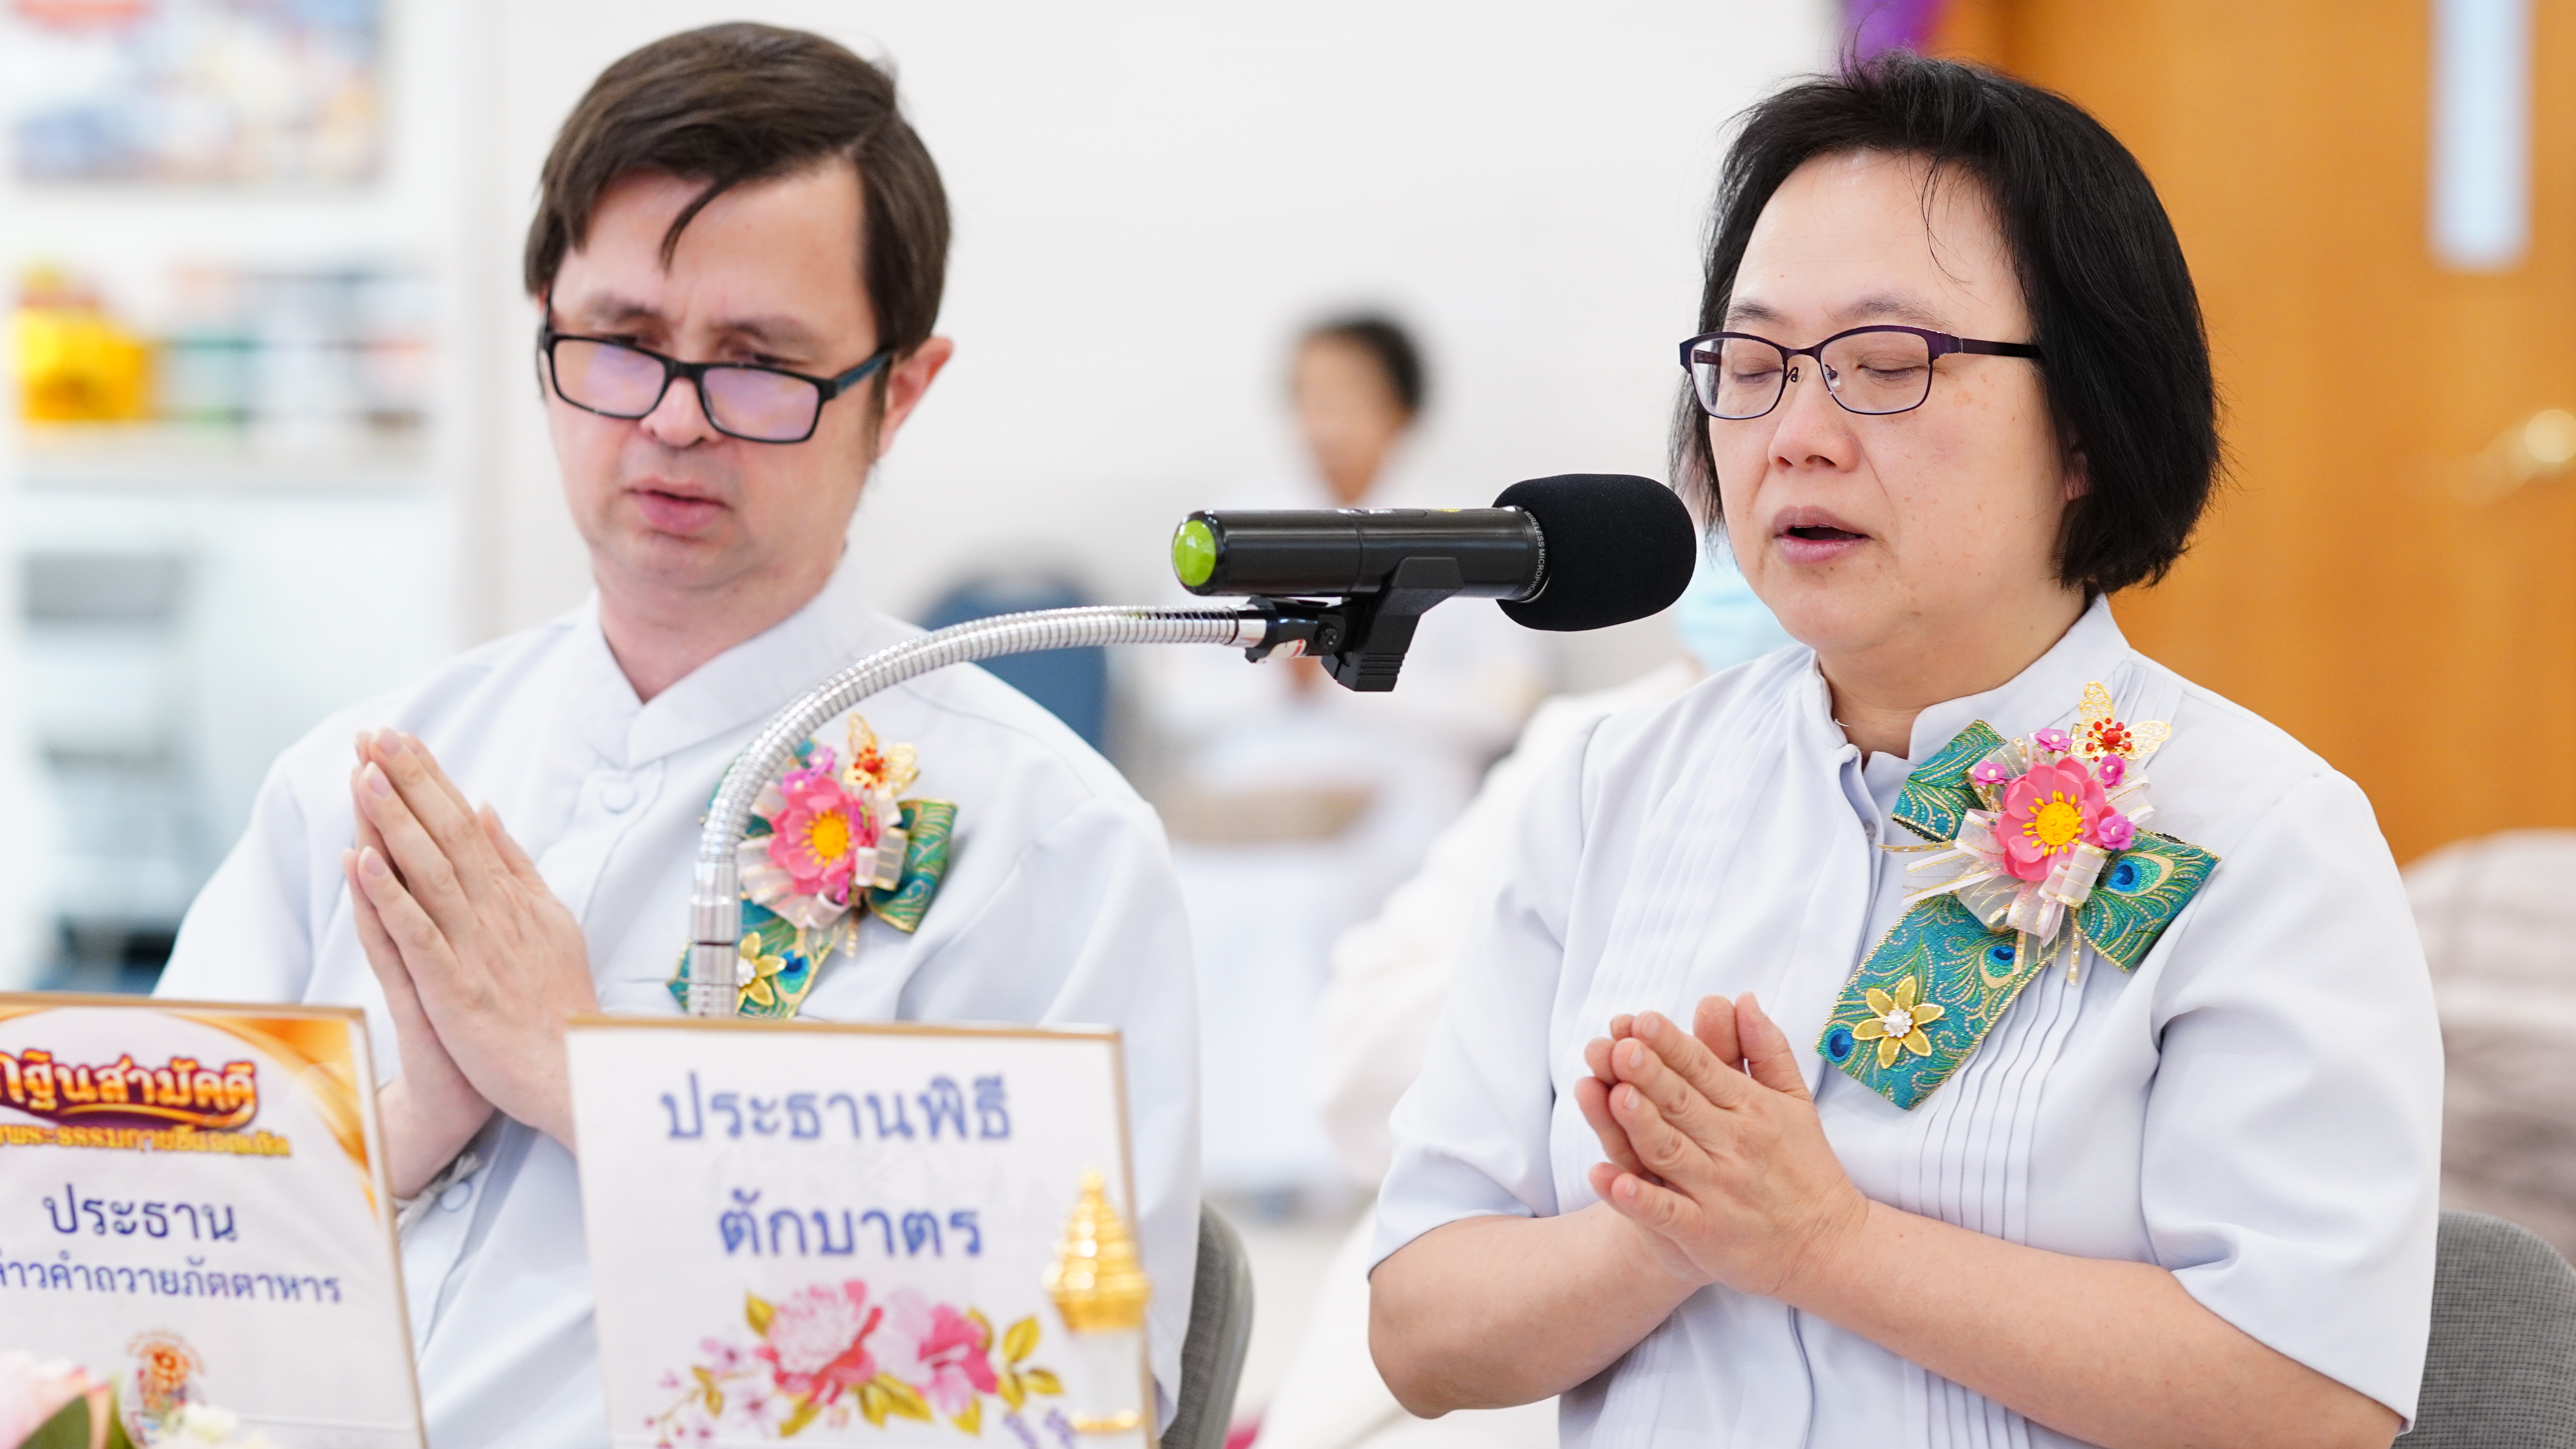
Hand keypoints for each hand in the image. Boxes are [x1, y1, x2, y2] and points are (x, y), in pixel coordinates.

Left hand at [347, 729, 595, 1152]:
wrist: (571, 1069)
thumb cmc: (557, 1002)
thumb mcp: (550, 921)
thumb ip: (516, 866)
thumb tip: (486, 810)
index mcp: (512, 895)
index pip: (466, 823)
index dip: (431, 778)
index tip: (401, 738)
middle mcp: (493, 911)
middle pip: (447, 833)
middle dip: (410, 780)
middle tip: (375, 733)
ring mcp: (474, 947)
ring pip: (429, 871)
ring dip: (395, 821)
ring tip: (365, 774)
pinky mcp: (454, 986)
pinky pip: (416, 934)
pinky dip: (389, 896)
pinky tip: (361, 862)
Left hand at [1577, 994, 1869, 1303]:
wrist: (1830, 1247)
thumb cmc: (1805, 1167)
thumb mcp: (1794, 1101)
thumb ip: (1765, 1049)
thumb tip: (1742, 998)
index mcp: (1750, 1108)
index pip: (1703, 1069)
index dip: (1671, 1045)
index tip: (1642, 1020)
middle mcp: (1732, 1146)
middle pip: (1681, 1104)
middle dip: (1650, 1074)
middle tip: (1619, 1046)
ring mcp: (1717, 1191)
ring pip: (1670, 1152)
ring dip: (1642, 1125)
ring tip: (1614, 1097)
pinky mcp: (1705, 1233)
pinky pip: (1666, 1213)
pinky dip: (1637, 1199)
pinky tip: (1608, 1180)